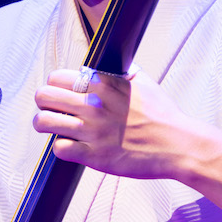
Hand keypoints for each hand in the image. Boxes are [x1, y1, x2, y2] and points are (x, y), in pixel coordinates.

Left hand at [33, 65, 192, 180]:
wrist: (178, 146)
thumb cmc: (163, 116)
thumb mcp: (145, 83)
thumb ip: (125, 72)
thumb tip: (115, 65)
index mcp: (103, 85)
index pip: (57, 77)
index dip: (55, 85)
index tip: (62, 93)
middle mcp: (93, 105)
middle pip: (44, 96)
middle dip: (44, 103)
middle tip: (52, 109)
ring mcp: (92, 131)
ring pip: (43, 122)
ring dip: (44, 124)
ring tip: (54, 127)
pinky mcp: (94, 156)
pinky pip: (59, 149)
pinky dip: (61, 148)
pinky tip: (71, 146)